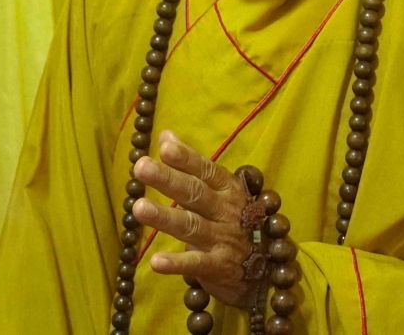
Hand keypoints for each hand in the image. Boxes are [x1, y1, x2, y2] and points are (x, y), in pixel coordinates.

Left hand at [133, 131, 260, 308]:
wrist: (265, 266)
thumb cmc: (235, 220)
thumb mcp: (220, 189)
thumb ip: (191, 164)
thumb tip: (165, 135)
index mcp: (227, 189)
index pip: (205, 170)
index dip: (186, 158)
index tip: (165, 147)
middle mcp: (226, 210)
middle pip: (195, 193)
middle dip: (168, 179)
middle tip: (141, 167)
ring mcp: (222, 238)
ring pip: (191, 225)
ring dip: (165, 217)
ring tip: (138, 208)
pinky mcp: (218, 266)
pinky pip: (196, 263)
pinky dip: (177, 263)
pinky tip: (155, 262)